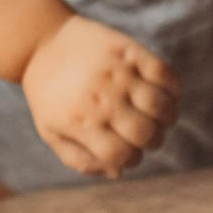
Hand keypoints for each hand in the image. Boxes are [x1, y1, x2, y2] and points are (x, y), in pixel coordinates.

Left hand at [21, 15, 180, 177]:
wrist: (39, 41)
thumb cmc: (47, 93)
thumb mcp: (51, 132)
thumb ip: (80, 159)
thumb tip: (119, 171)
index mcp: (82, 123)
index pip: (124, 156)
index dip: (132, 160)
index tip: (129, 151)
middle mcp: (102, 100)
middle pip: (146, 134)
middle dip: (154, 141)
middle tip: (148, 134)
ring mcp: (118, 74)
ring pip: (161, 106)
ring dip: (168, 117)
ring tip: (159, 114)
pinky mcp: (129, 50)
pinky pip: (165, 73)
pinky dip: (174, 88)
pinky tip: (165, 92)